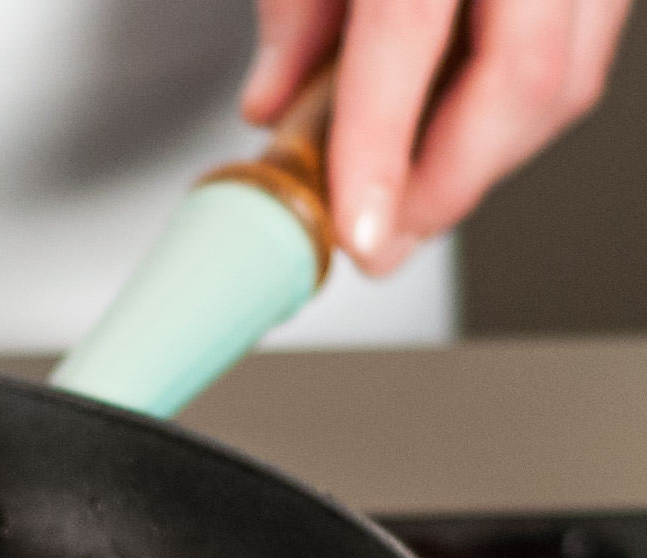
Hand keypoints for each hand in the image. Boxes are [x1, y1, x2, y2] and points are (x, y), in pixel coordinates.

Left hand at [241, 1, 631, 273]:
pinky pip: (584, 55)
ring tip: (407, 193)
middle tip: (381, 236)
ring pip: (568, 83)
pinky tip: (456, 132)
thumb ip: (296, 11)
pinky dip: (516, 112)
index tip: (360, 234)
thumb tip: (272, 107)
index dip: (380, 150)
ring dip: (485, 158)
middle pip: (523, 83)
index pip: (408, 34)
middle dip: (447, 184)